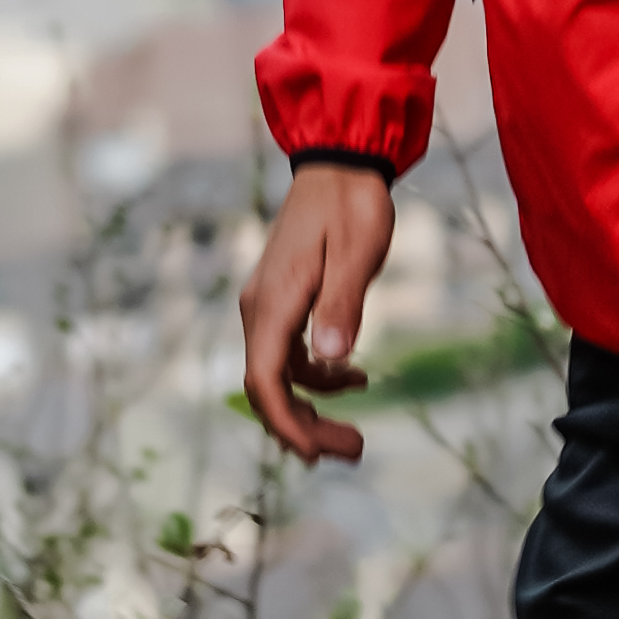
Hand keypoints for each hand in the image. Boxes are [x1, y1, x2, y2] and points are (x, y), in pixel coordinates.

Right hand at [240, 163, 397, 465]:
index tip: (317, 454)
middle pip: (267, 388)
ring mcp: (268, 306)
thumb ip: (343, 305)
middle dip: (303, 428)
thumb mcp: (358, 254)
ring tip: (356, 433)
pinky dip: (317, 378)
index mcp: (274, 302)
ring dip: (312, 408)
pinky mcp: (282, 302)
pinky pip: (289, 357)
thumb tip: (333, 361)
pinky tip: (354, 378)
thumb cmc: (353, 205)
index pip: (265, 380)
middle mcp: (260, 309)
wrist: (339, 164)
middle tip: (353, 450)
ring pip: (278, 377)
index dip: (286, 424)